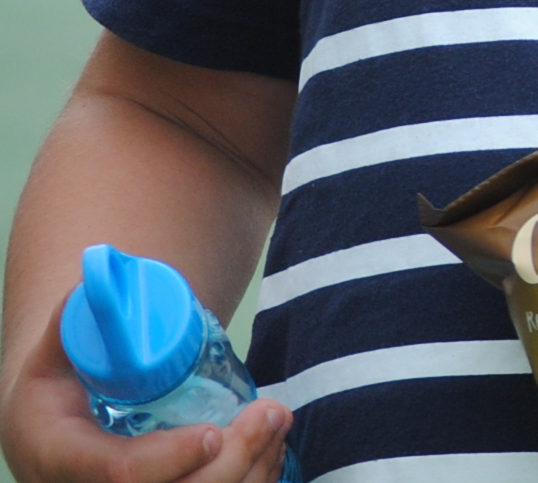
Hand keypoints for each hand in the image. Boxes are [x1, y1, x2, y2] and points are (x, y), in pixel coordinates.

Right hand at [0, 344, 292, 482]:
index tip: (212, 432)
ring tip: (279, 420)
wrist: (58, 427)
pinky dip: (253, 480)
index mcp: (59, 456)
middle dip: (233, 461)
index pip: (117, 474)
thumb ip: (81, 317)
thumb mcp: (57, 350)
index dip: (168, 459)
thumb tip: (105, 275)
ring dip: (253, 470)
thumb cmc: (62, 384)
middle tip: (273, 412)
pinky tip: (271, 446)